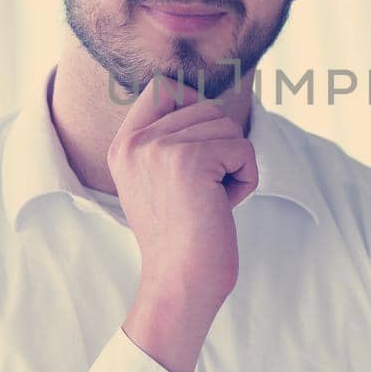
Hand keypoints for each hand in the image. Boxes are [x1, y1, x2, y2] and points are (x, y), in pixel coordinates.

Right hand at [111, 72, 257, 371]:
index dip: (193, 107)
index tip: (199, 153)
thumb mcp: (158, 181)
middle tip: (203, 193)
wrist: (179, 283)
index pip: (163, 88)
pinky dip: (246, 180)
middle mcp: (136, 141)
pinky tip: (222, 207)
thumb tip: (204, 101)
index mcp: (123, 145)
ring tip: (210, 201)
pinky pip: (244, 149)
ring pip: (228, 127)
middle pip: (206, 108)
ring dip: (234, 165)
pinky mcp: (191, 159)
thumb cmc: (181, 239)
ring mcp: (160, 147)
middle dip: (220, 149)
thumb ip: (170, 140)